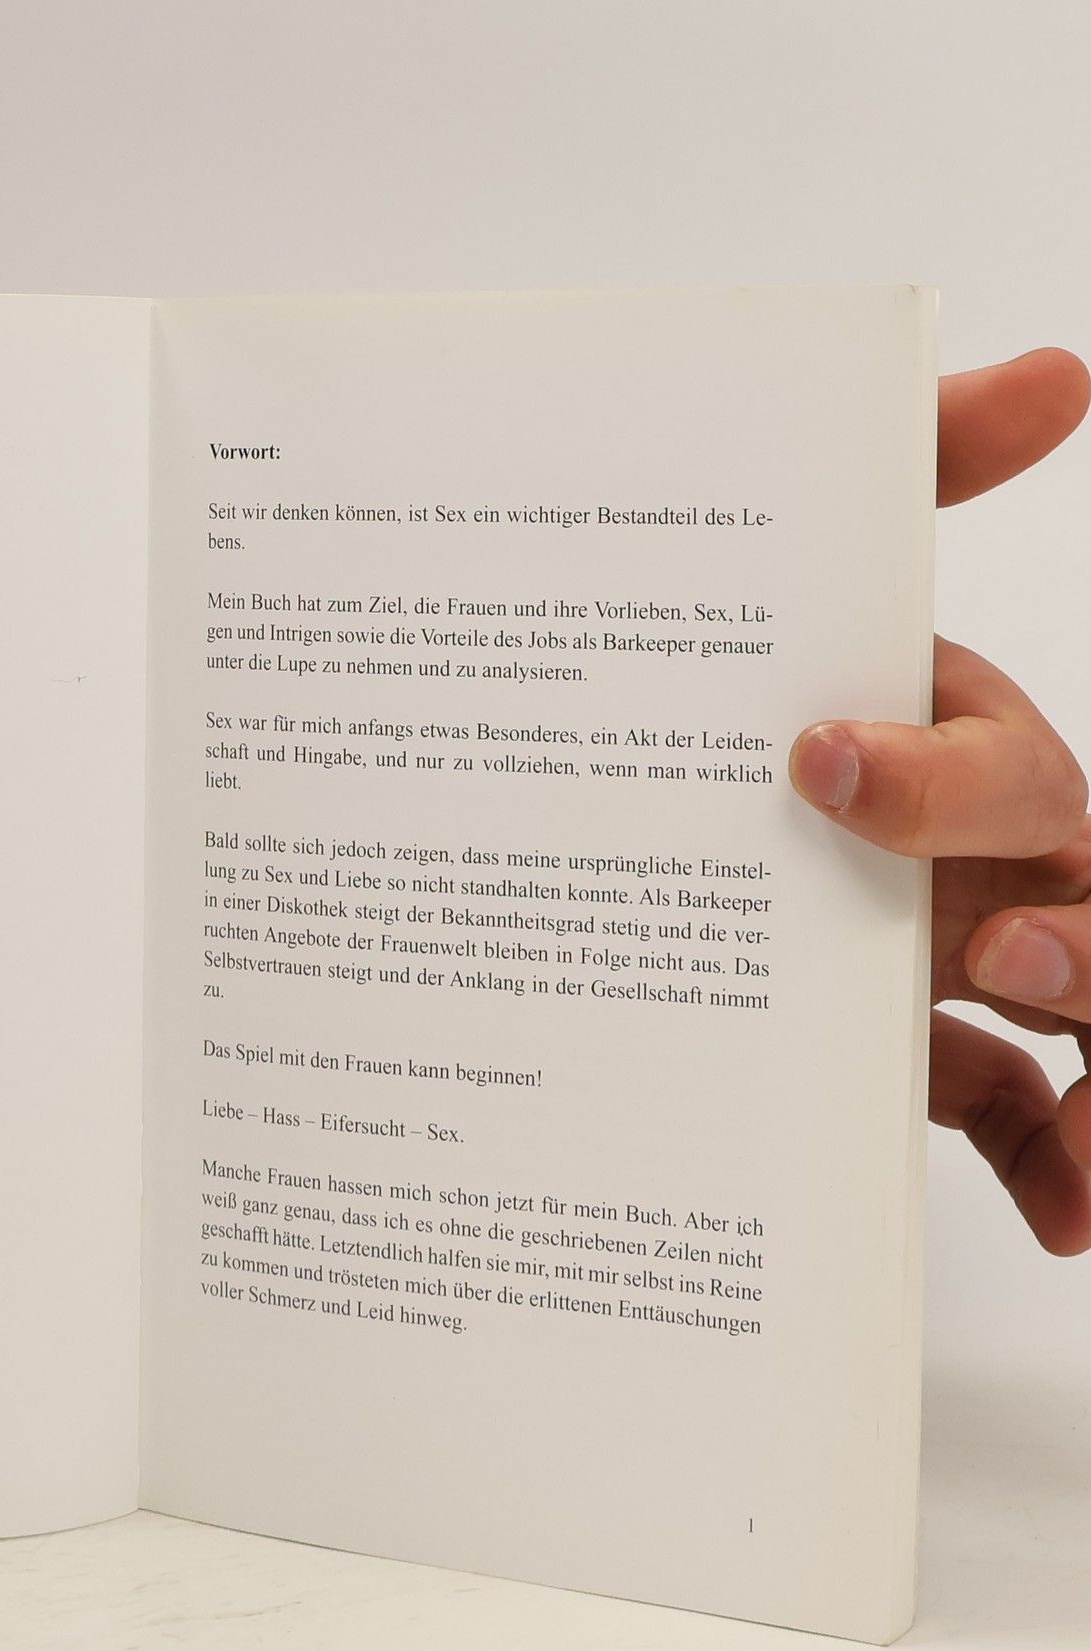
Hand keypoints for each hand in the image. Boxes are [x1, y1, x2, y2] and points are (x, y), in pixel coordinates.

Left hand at [789, 348, 1090, 1252]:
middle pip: (1069, 884)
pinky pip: (1032, 1110)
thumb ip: (913, 476)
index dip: (943, 778)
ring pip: (1086, 1011)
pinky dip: (1058, 1159)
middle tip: (995, 955)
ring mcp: (981, 957)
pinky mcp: (954, 1060)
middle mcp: (983, 852)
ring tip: (1077, 1145)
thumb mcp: (810, 608)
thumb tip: (1057, 371)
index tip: (824, 774)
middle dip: (1068, 937)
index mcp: (943, 749)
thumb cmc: (759, 711)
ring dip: (1089, 1047)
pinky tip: (1063, 1217)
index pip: (1002, 760)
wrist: (663, 841)